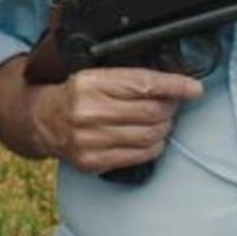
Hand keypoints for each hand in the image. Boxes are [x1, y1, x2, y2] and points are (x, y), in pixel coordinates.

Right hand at [30, 66, 202, 173]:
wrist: (42, 120)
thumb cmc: (74, 93)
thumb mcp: (94, 74)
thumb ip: (126, 77)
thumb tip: (168, 82)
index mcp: (89, 82)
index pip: (143, 84)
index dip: (174, 85)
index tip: (193, 88)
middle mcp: (88, 111)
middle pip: (150, 112)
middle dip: (171, 107)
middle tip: (174, 102)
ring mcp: (90, 140)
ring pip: (149, 135)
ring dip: (165, 127)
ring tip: (163, 119)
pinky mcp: (94, 161)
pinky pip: (139, 155)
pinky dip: (154, 146)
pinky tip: (153, 137)